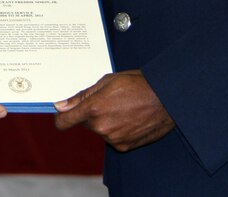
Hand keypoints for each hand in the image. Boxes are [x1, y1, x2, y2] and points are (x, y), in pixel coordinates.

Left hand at [53, 70, 173, 151]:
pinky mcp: (124, 146)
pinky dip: (118, 130)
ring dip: (106, 121)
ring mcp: (113, 138)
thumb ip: (82, 95)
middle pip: (85, 123)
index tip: (62, 114)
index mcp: (94, 108)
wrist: (166, 97)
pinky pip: (113, 138)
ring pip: (100, 130)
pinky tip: (130, 118)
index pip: (65, 121)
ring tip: (124, 107)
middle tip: (108, 100)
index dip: (61, 118)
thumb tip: (61, 105)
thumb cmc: (138, 84)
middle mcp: (102, 126)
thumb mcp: (107, 81)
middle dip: (91, 114)